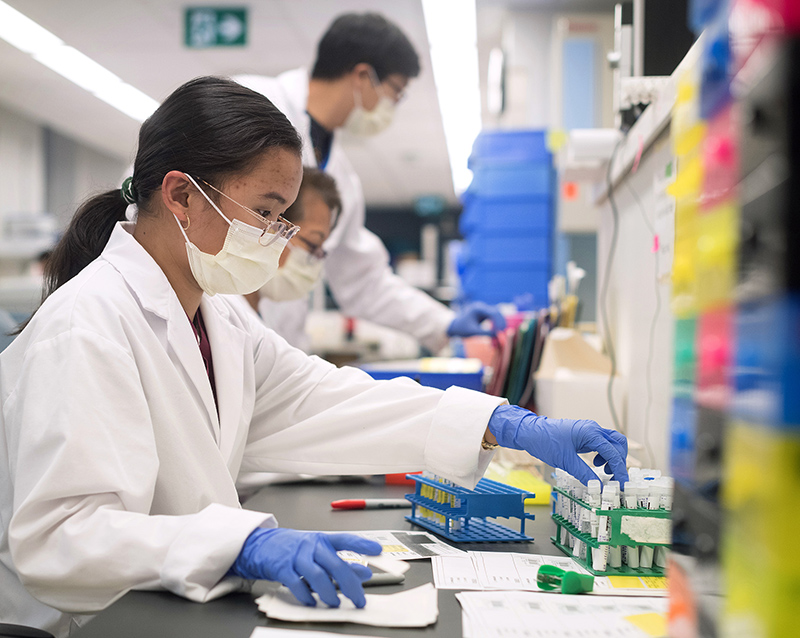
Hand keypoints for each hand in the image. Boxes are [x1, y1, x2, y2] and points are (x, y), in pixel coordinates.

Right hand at [229, 528, 381, 607]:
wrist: (262, 545)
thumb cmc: (294, 550)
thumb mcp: (319, 552)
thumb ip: (342, 562)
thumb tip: (364, 573)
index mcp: (323, 539)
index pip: (346, 539)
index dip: (362, 544)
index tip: (378, 550)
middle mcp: (312, 546)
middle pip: (335, 564)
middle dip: (350, 584)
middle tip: (359, 599)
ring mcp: (297, 556)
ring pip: (317, 576)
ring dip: (329, 593)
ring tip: (335, 603)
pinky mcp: (282, 568)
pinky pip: (297, 584)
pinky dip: (306, 596)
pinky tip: (312, 602)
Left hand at [448, 302, 505, 337]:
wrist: (453, 326)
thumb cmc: (461, 328)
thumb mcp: (472, 332)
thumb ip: (484, 333)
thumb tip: (496, 336)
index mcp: (477, 309)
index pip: (492, 313)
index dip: (498, 322)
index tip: (500, 332)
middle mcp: (481, 307)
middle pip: (496, 312)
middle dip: (501, 322)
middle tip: (504, 332)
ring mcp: (482, 309)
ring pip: (496, 314)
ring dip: (500, 322)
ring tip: (501, 332)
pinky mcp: (483, 313)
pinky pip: (493, 317)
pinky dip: (496, 323)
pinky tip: (498, 330)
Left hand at [487, 405, 628, 483]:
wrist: (530, 432)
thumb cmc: (545, 442)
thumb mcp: (565, 461)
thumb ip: (584, 474)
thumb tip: (599, 487)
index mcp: (590, 432)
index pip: (613, 452)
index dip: (620, 469)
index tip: (622, 484)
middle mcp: (593, 429)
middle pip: (618, 443)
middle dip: (620, 461)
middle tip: (615, 478)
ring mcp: (589, 431)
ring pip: (611, 443)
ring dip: (612, 458)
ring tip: (604, 472)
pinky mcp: (584, 436)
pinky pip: (601, 445)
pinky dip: (604, 455)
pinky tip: (595, 464)